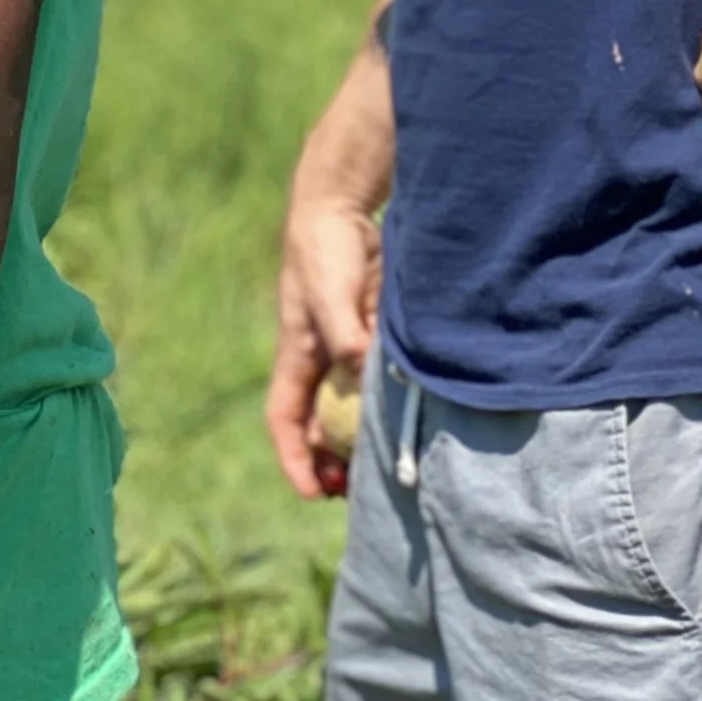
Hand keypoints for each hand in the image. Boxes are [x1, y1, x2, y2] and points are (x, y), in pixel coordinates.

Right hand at [267, 191, 382, 500]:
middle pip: (320, 424)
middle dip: (333, 462)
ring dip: (365, 439)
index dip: (294, 460)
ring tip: (391, 470)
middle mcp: (321, 360)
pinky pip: (380, 380)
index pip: (285, 420)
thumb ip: (344, 334)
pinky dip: (391, 404)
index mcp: (297, 356)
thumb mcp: (329, 294)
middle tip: (361, 494)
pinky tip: (416, 419)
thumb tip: (361, 372)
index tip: (312, 494)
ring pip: (353, 408)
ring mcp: (349, 349)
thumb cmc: (323, 249)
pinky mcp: (374, 336)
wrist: (343, 206)